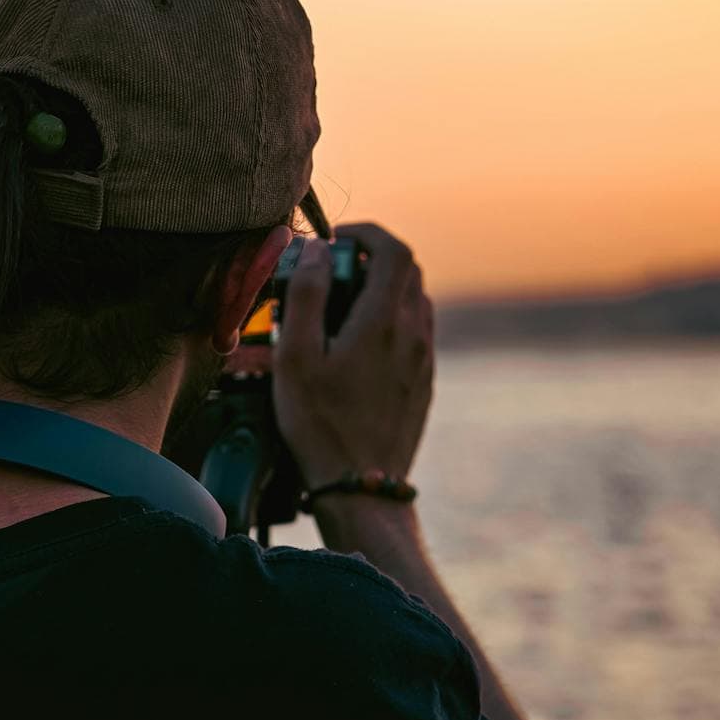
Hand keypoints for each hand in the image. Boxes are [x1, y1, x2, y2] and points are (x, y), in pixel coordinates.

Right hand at [273, 223, 435, 496]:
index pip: (393, 249)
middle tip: (333, 270)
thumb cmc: (320, 425)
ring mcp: (424, 359)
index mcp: (383, 322)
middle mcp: (413, 334)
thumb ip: (306, 296)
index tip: (334, 241)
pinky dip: (392, 318)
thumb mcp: (295, 358)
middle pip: (407, 269)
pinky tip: (359, 344)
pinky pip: (416, 331)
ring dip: (384, 288)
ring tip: (342, 307)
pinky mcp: (424, 382)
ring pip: (415, 299)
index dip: (364, 233)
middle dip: (371, 257)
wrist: (361, 486)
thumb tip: (317, 251)